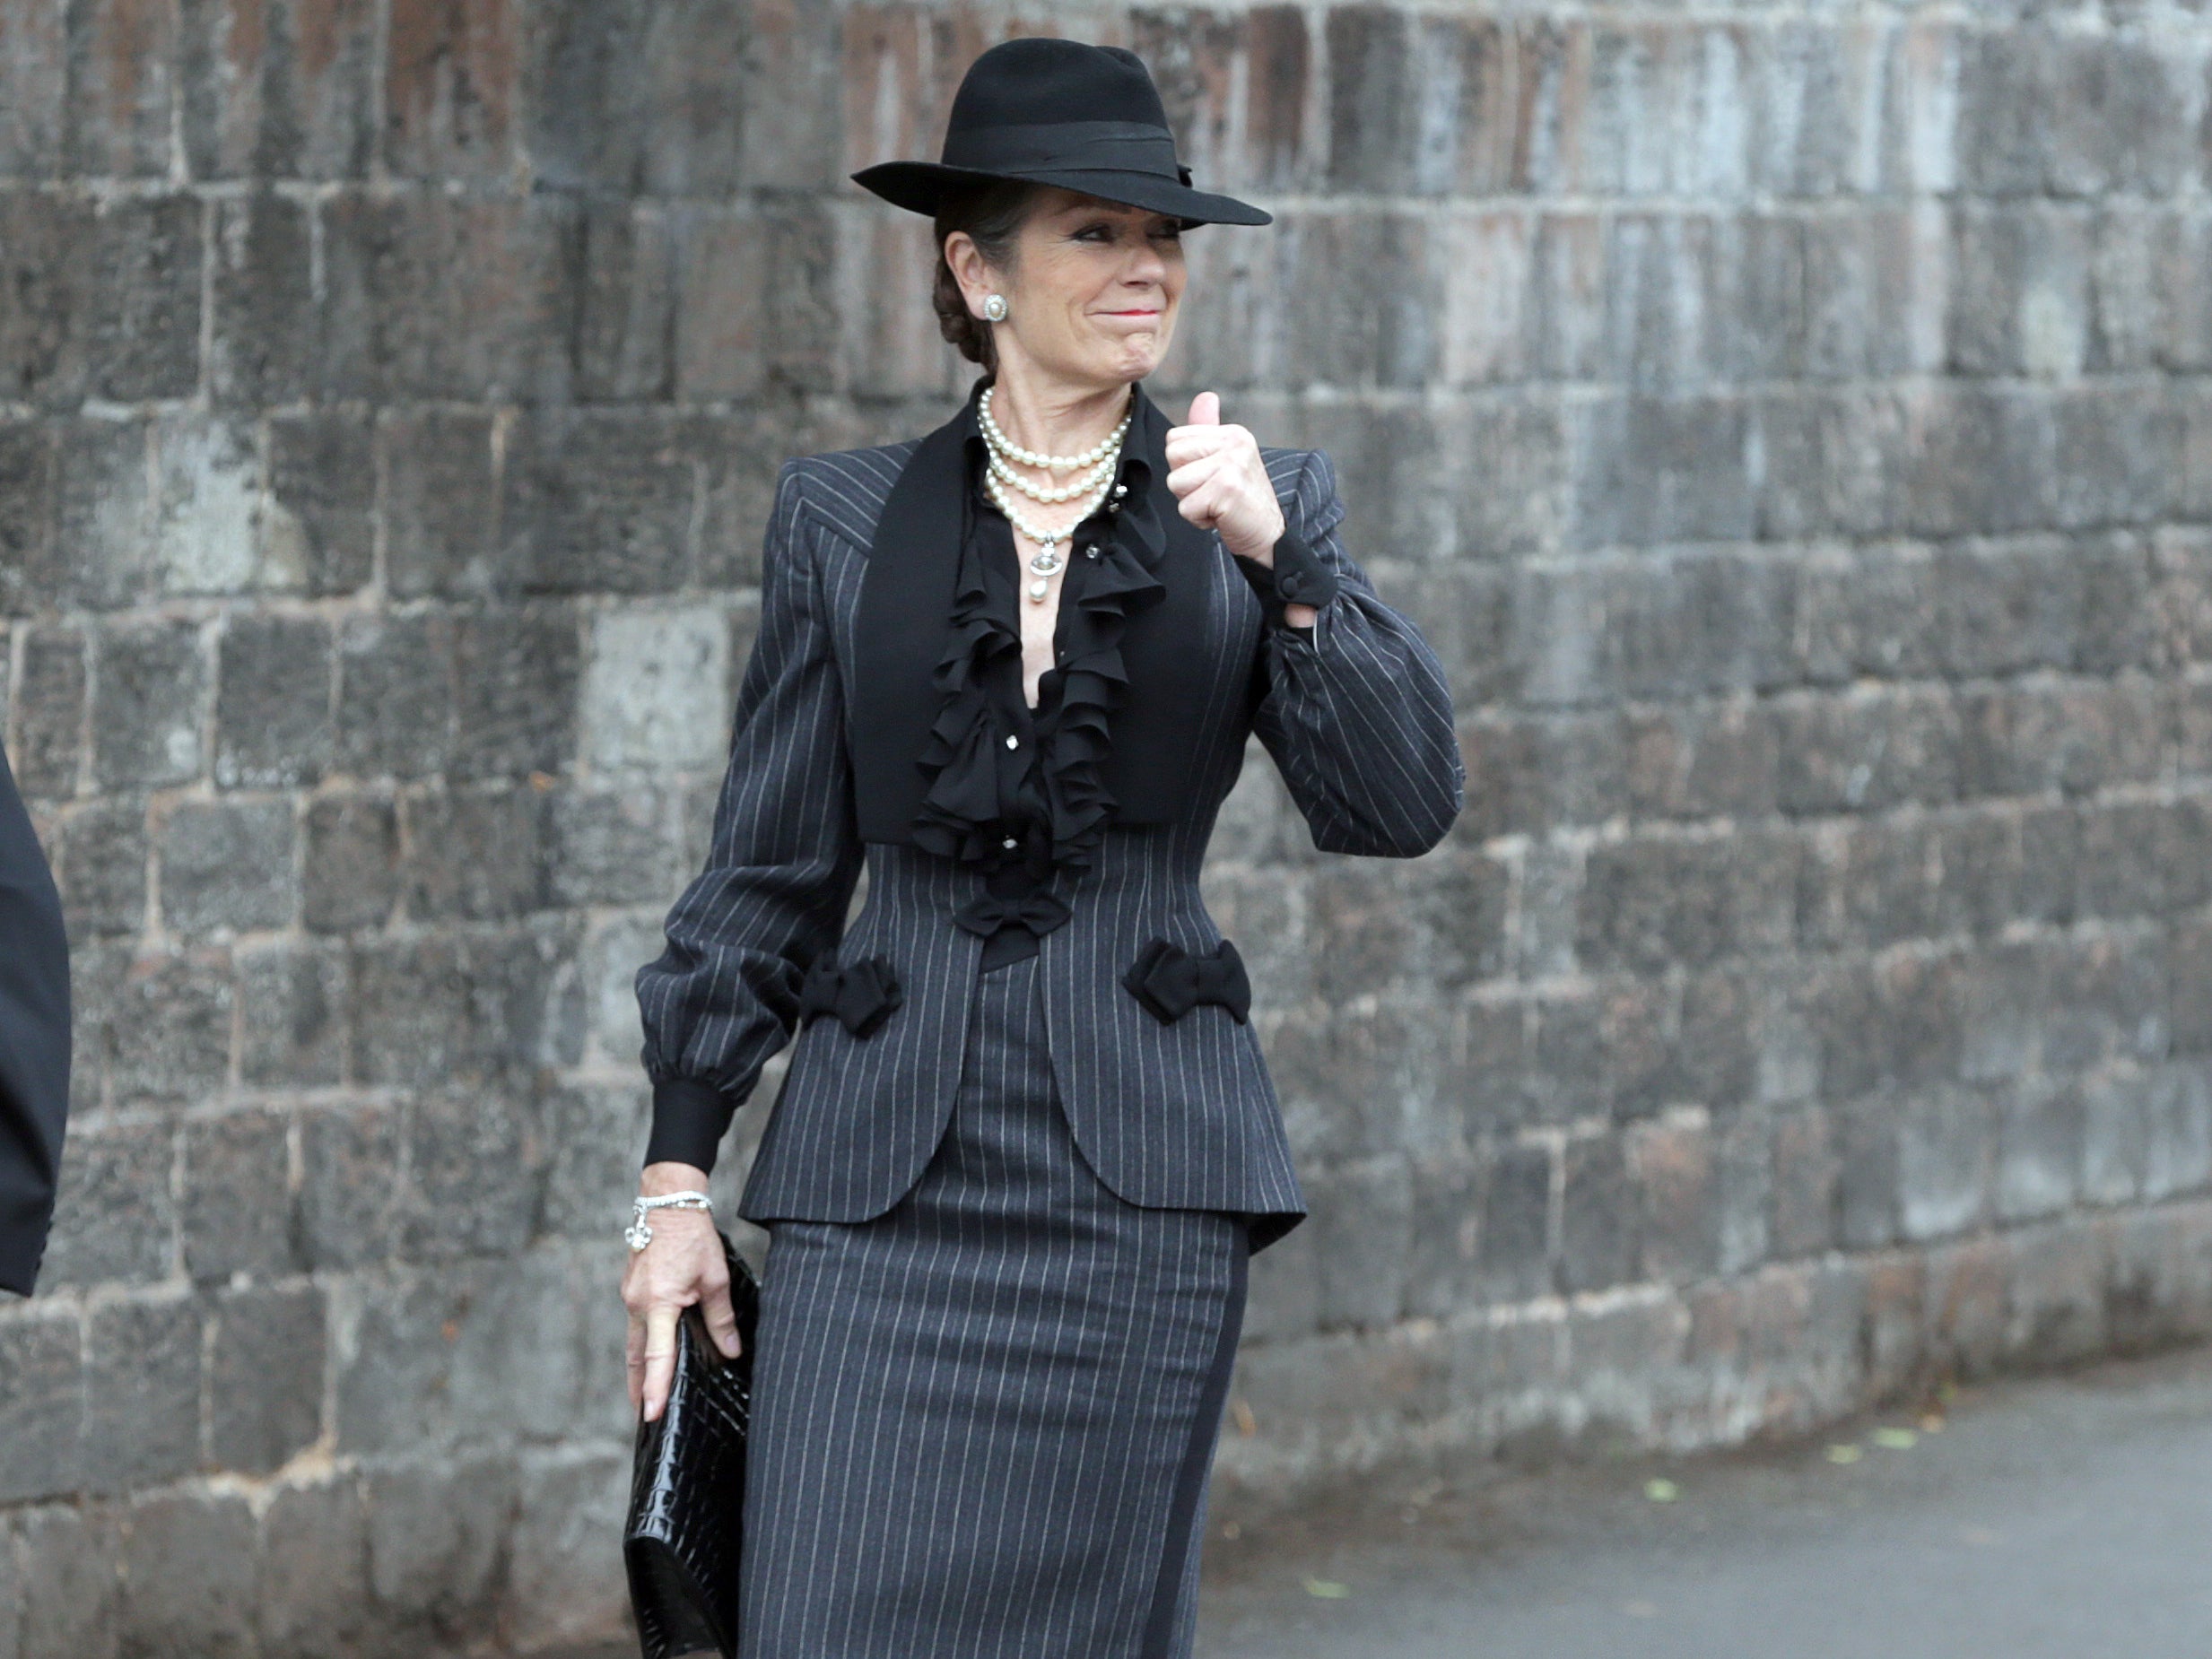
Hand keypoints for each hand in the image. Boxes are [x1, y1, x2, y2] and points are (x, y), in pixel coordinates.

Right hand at [621, 1161, 741, 1423]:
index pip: (657, 1356)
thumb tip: (731, 1350)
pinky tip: (653, 1352)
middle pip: (637, 1356)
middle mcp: (638, 1304)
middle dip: (639, 1388)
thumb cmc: (693, 1237)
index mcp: (659, 1303)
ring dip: (639, 1368)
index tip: (651, 1414)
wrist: (668, 1203)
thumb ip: (721, 1317)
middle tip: (645, 1417)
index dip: (655, 1387)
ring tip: (645, 1394)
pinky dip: (643, 1343)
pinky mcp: (632, 1289)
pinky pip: (637, 1324)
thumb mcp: (715, 1277)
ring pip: (634, 1341)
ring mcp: (631, 1297)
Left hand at [1165, 392, 1284, 563]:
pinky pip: (1185, 507)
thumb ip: (1208, 431)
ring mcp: (1232, 464)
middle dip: (1184, 483)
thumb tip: (1205, 396)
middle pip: (1172, 456)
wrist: (1268, 535)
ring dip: (1191, 503)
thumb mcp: (1225, 460)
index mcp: (1232, 433)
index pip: (1174, 439)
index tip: (1210, 478)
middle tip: (1213, 493)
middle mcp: (1235, 442)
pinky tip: (1221, 517)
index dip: (1184, 466)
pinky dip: (1199, 520)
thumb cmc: (1241, 500)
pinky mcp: (1228, 489)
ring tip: (1217, 504)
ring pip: (1175, 482)